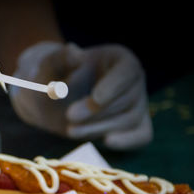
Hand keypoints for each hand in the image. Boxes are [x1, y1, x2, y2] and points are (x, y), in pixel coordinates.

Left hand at [10, 42, 151, 149]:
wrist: (56, 102)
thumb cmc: (55, 79)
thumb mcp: (51, 66)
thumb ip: (60, 59)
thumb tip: (74, 52)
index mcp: (119, 59)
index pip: (127, 71)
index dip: (113, 86)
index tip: (95, 99)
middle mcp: (134, 81)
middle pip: (127, 99)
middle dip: (97, 112)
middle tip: (69, 116)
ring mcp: (138, 104)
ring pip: (130, 119)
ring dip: (100, 128)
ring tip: (71, 131)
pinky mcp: (136, 126)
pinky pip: (142, 136)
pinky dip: (127, 141)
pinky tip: (106, 141)